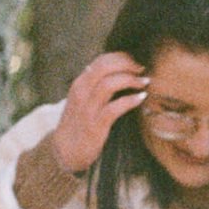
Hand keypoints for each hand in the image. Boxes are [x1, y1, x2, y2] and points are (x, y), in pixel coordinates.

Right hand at [48, 52, 148, 172]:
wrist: (64, 151)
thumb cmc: (79, 124)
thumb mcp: (83, 100)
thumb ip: (96, 86)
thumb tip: (118, 72)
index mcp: (80, 84)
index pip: (101, 60)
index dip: (122, 58)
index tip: (137, 62)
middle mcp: (82, 92)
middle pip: (106, 67)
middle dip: (128, 64)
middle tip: (142, 70)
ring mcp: (88, 108)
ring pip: (110, 84)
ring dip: (131, 80)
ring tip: (144, 83)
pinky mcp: (96, 125)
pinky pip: (115, 108)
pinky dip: (130, 101)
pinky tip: (141, 98)